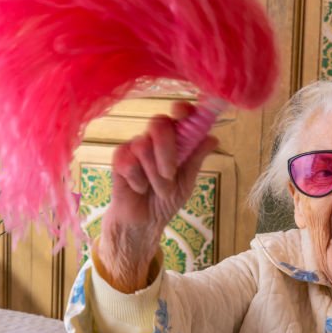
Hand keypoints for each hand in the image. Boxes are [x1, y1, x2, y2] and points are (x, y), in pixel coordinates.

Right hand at [96, 102, 218, 292]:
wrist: (144, 223)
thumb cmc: (166, 200)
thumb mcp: (187, 181)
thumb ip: (196, 158)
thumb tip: (213, 137)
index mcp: (174, 140)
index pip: (177, 116)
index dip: (182, 110)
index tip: (184, 113)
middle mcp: (154, 139)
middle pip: (158, 123)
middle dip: (167, 150)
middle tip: (170, 174)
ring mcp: (135, 147)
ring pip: (143, 145)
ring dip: (154, 175)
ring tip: (157, 189)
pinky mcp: (118, 160)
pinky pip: (127, 162)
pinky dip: (138, 181)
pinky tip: (139, 189)